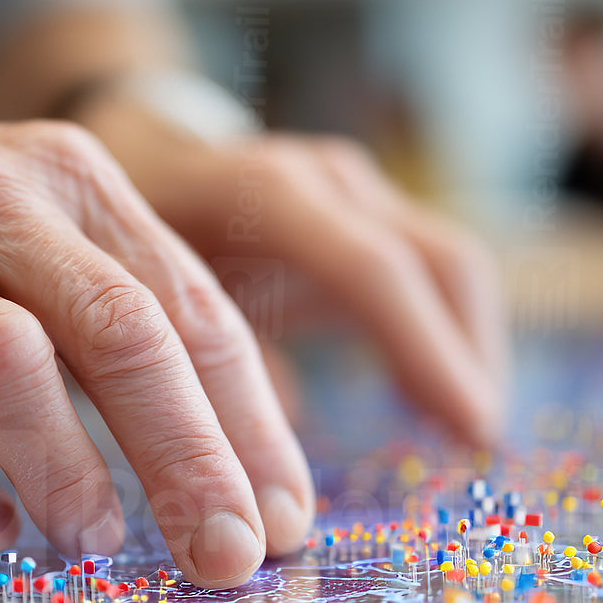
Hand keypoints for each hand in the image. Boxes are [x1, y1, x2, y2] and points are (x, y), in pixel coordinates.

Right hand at [0, 110, 313, 587]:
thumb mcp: (43, 250)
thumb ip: (130, 335)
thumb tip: (237, 480)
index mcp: (76, 185)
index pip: (192, 312)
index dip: (250, 426)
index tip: (284, 522)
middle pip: (120, 332)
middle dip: (188, 459)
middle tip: (226, 557)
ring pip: (3, 362)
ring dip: (65, 470)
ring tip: (98, 540)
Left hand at [79, 95, 509, 445]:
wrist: (135, 158)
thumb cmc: (126, 241)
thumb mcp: (139, 296)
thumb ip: (195, 360)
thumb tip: (267, 441)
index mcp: (263, 193)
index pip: (373, 267)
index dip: (428, 350)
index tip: (470, 427)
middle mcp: (324, 181)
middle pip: (436, 261)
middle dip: (466, 355)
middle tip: (477, 443)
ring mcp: (355, 193)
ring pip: (448, 265)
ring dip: (466, 349)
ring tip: (464, 431)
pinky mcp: (370, 216)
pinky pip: (433, 275)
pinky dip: (445, 340)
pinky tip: (436, 405)